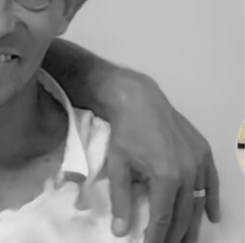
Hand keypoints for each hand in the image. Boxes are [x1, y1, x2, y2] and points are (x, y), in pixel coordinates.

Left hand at [104, 73, 219, 242]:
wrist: (138, 100)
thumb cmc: (124, 133)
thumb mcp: (117, 167)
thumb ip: (121, 201)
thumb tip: (119, 231)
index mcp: (165, 178)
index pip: (163, 218)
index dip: (156, 237)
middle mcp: (188, 173)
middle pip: (183, 214)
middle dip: (175, 236)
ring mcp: (199, 162)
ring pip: (199, 202)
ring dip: (193, 224)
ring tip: (187, 241)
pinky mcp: (204, 152)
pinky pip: (212, 183)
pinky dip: (212, 201)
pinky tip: (212, 217)